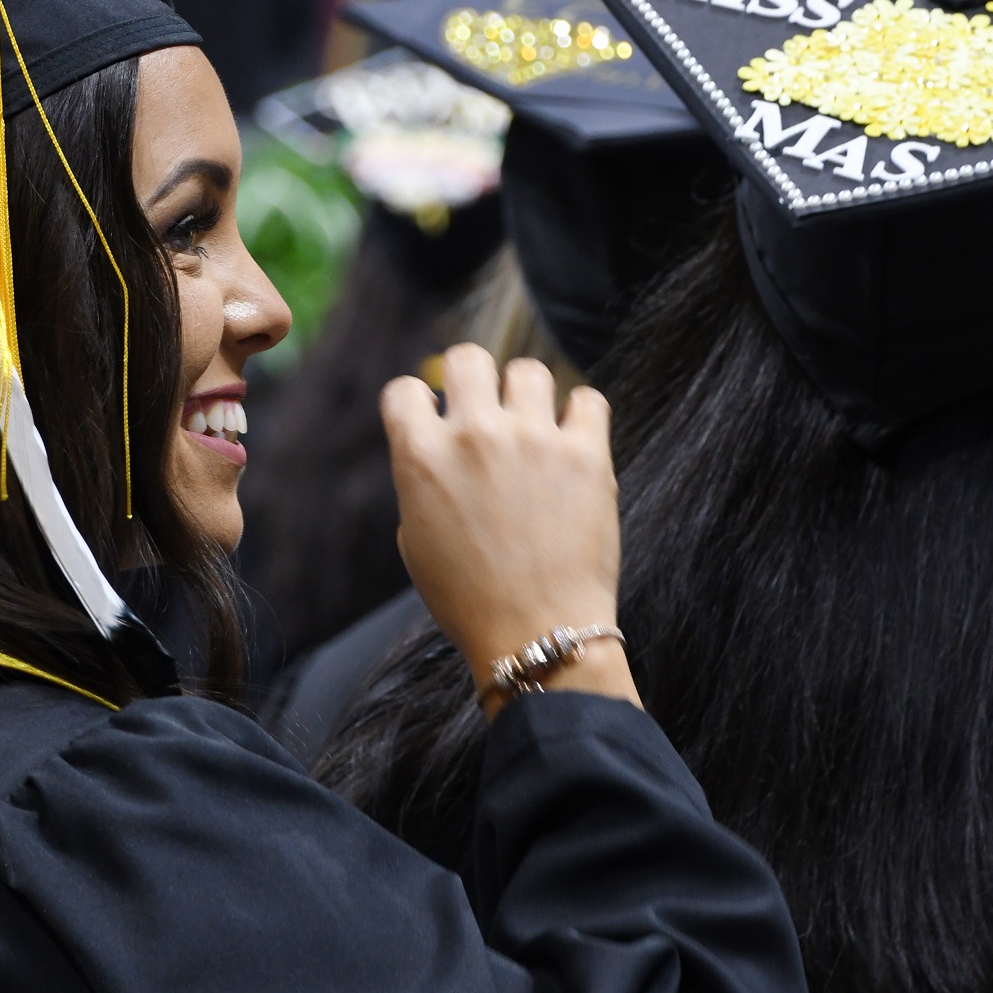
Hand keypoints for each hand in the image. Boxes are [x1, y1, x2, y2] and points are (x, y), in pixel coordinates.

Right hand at [381, 346, 639, 712]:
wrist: (536, 634)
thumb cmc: (469, 599)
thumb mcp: (416, 539)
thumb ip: (422, 479)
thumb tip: (437, 442)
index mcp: (421, 457)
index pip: (405, 389)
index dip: (418, 403)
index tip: (435, 418)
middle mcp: (474, 436)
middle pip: (468, 358)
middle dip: (473, 379)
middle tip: (487, 411)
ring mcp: (533, 439)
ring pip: (529, 371)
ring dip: (528, 396)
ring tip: (535, 430)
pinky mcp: (586, 454)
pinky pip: (588, 399)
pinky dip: (581, 415)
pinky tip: (574, 439)